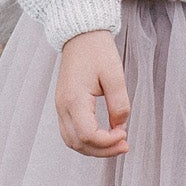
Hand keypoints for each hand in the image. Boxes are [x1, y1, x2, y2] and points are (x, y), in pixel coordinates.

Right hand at [54, 29, 129, 157]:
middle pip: (78, 143)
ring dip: (93, 149)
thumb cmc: (98, 51)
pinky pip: (71, 132)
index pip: (88, 135)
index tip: (125, 134)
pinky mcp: (63, 105)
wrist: (81, 35)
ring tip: (115, 144)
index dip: (108, 142)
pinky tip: (103, 136)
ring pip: (72, 141)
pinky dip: (86, 141)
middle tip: (124, 145)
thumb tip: (120, 127)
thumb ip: (119, 104)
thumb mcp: (115, 76)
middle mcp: (62, 106)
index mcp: (74, 99)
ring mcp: (60, 106)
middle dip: (102, 151)